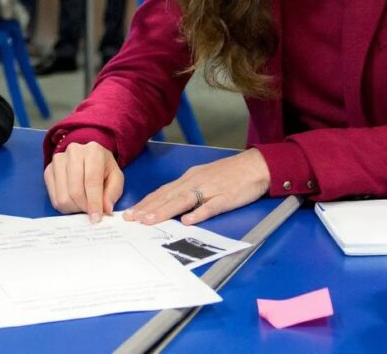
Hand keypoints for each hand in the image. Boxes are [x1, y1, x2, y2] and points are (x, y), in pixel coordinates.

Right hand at [44, 141, 123, 222]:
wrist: (88, 157)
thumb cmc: (103, 168)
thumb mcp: (116, 178)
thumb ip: (113, 193)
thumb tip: (106, 209)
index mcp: (93, 151)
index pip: (91, 181)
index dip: (94, 202)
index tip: (96, 218)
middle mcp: (73, 152)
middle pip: (75, 191)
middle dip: (84, 206)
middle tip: (91, 211)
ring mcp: (58, 160)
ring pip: (63, 197)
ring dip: (74, 207)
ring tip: (83, 203)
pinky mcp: (48, 170)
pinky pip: (54, 198)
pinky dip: (65, 205)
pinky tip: (73, 200)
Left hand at [123, 148, 269, 225]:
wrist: (256, 166)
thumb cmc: (231, 173)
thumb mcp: (204, 178)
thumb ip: (188, 190)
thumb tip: (170, 203)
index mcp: (189, 179)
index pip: (163, 192)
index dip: (146, 202)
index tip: (130, 213)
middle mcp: (195, 182)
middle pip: (167, 196)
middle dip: (147, 208)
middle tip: (130, 219)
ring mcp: (210, 190)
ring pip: (183, 201)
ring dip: (164, 211)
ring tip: (149, 220)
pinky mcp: (226, 198)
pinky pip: (210, 206)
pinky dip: (198, 213)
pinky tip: (188, 221)